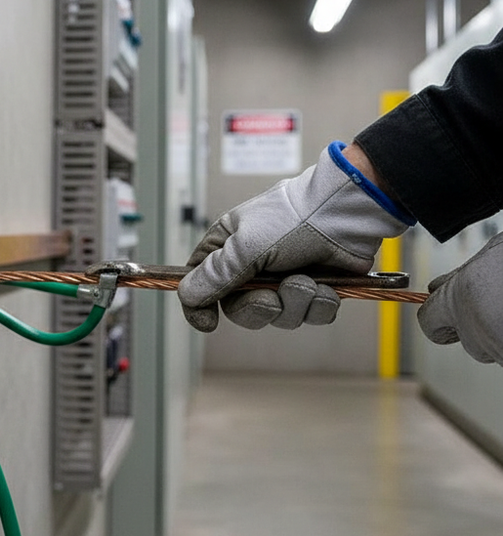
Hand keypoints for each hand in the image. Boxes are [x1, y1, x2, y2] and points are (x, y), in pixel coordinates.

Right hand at [178, 143, 412, 331]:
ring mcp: (285, 278)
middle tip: (273, 294)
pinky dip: (320, 304)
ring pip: (280, 316)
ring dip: (296, 302)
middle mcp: (254, 265)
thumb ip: (215, 274)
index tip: (208, 323)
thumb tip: (187, 295)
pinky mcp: (316, 288)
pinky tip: (326, 285)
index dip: (200, 306)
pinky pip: (311, 316)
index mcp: (229, 248)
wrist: (348, 212)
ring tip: (308, 279)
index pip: (201, 284)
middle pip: (242, 309)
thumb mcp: (247, 245)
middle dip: (261, 307)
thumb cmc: (297, 215)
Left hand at [417, 232, 502, 363]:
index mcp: (461, 296)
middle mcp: (476, 326)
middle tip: (500, 303)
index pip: (429, 322)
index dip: (440, 317)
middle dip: (481, 327)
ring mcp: (499, 346)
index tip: (449, 313)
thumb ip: (463, 274)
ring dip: (502, 334)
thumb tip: (440, 285)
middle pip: (469, 341)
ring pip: (494, 349)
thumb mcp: (493, 253)